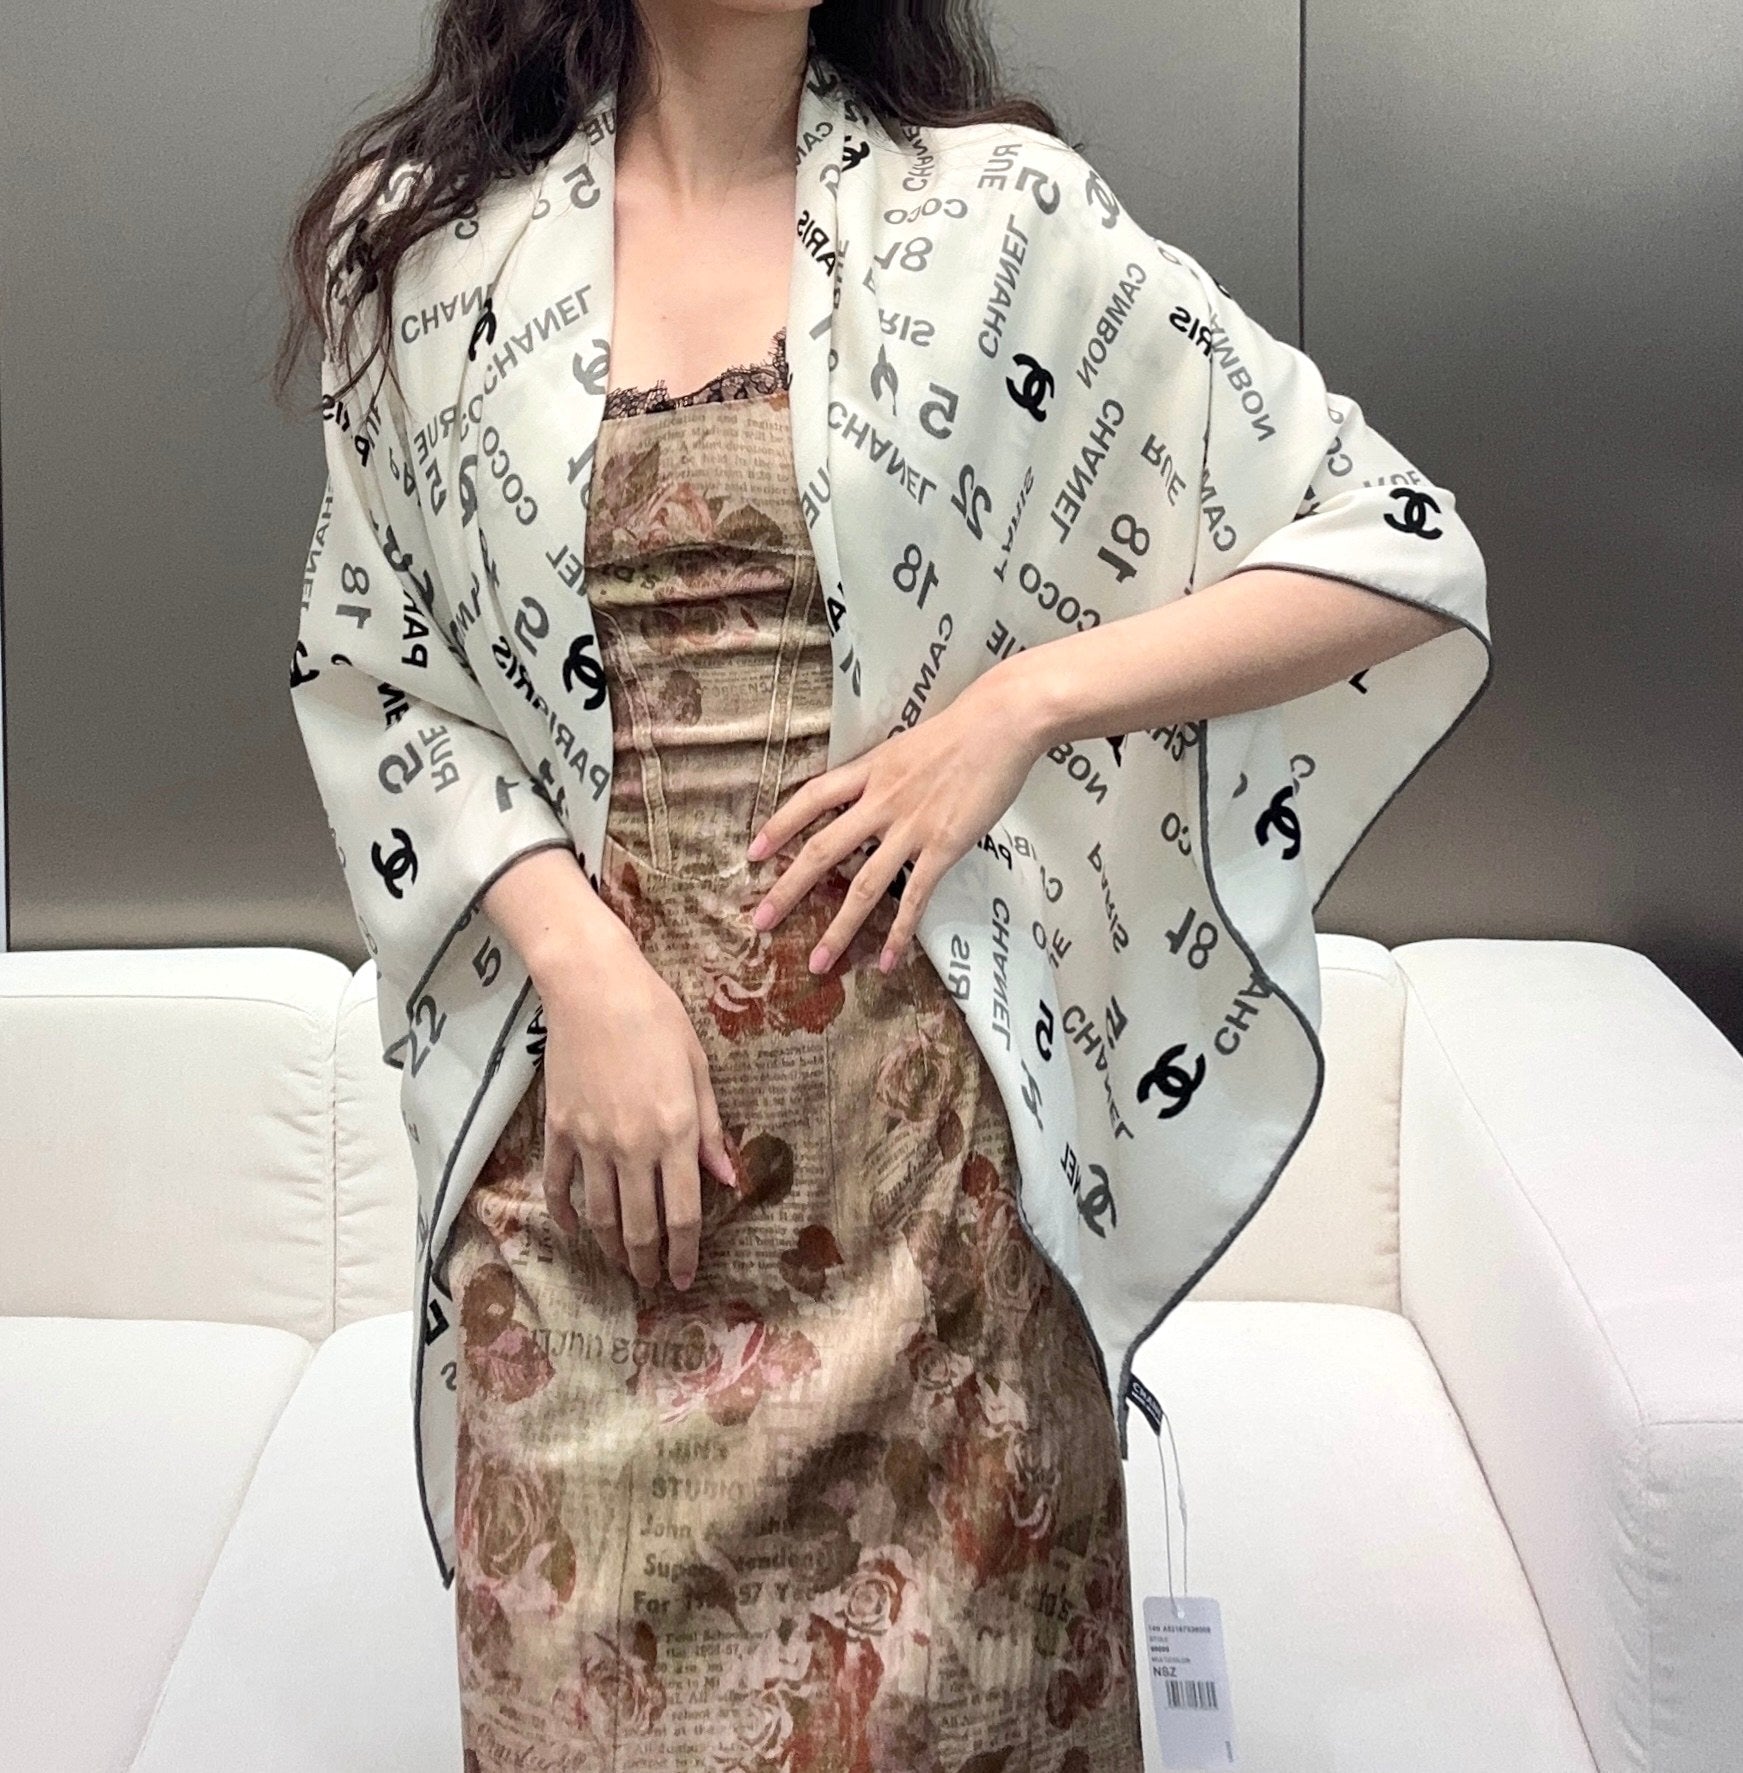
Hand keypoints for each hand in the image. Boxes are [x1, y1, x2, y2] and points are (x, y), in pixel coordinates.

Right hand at [535, 924, 740, 1292]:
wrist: (593, 985)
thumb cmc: (656, 1018)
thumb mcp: (698, 1069)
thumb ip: (711, 1129)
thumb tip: (727, 1179)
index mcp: (676, 1132)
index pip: (684, 1214)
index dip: (686, 1254)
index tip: (685, 1279)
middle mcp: (633, 1146)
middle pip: (639, 1226)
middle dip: (648, 1263)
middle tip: (652, 1283)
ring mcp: (590, 1140)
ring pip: (599, 1214)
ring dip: (610, 1248)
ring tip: (620, 1266)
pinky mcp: (559, 1127)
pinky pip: (559, 1184)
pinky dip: (564, 1214)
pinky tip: (573, 1231)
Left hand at [744, 667, 1047, 972]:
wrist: (1001, 723)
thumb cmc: (960, 731)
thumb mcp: (904, 747)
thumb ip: (881, 774)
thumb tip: (863, 796)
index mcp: (869, 771)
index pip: (811, 799)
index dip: (779, 826)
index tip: (754, 853)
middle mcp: (881, 801)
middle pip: (823, 850)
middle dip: (787, 890)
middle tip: (760, 921)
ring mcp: (911, 827)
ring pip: (864, 886)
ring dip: (839, 929)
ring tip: (819, 962)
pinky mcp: (943, 846)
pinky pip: (915, 898)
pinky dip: (898, 933)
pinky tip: (886, 961)